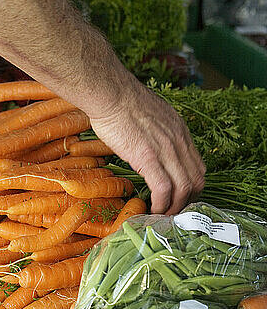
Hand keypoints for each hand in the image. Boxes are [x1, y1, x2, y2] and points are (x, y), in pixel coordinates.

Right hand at [90, 77, 204, 214]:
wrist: (110, 93)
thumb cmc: (121, 101)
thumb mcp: (151, 115)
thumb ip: (157, 132)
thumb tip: (148, 143)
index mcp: (180, 131)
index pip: (198, 166)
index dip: (192, 187)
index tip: (180, 198)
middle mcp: (179, 141)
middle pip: (196, 180)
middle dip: (187, 201)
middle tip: (172, 212)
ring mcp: (165, 150)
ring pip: (183, 188)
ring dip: (174, 207)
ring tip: (162, 215)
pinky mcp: (148, 157)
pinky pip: (163, 188)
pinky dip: (161, 204)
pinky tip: (152, 209)